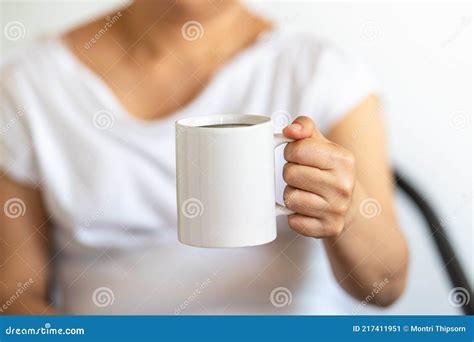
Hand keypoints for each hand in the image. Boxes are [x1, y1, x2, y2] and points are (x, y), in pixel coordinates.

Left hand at [282, 116, 355, 237]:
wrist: (350, 206)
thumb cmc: (330, 170)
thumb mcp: (322, 144)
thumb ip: (304, 127)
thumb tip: (289, 130)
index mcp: (343, 160)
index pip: (297, 150)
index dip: (291, 152)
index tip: (299, 157)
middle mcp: (343, 185)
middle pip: (290, 174)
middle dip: (291, 174)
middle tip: (303, 176)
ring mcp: (337, 210)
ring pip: (289, 198)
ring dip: (291, 195)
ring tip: (306, 192)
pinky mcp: (328, 229)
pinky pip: (293, 221)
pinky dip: (295, 216)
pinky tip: (307, 210)